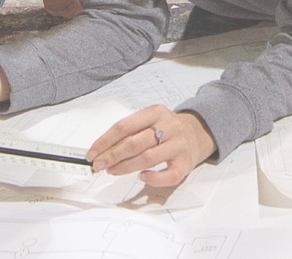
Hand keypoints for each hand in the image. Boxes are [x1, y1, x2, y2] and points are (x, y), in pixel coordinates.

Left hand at [89, 106, 215, 186]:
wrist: (198, 132)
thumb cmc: (167, 129)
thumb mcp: (150, 120)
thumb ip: (130, 132)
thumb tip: (102, 150)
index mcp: (155, 112)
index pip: (124, 126)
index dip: (104, 141)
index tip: (92, 153)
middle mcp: (169, 126)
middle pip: (134, 142)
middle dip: (112, 155)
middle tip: (99, 164)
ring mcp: (179, 145)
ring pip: (148, 158)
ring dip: (125, 167)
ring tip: (112, 170)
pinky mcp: (186, 163)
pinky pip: (168, 175)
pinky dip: (153, 178)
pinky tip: (142, 177)